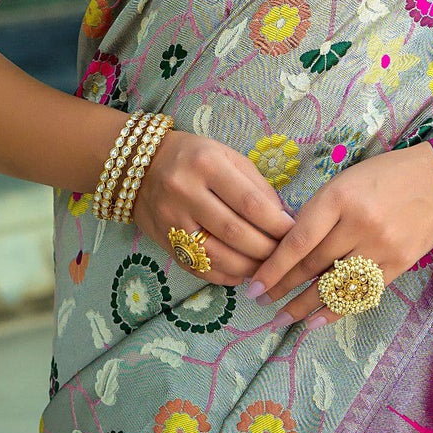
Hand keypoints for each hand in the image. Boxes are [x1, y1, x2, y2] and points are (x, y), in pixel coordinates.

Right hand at [135, 131, 293, 280]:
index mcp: (207, 165)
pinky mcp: (164, 240)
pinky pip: (197, 267)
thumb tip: (283, 220)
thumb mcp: (227, 156)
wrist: (139, 166)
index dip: (276, 224)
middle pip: (234, 233)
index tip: (294, 233)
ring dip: (247, 268)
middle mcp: (186, 192)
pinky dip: (223, 276)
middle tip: (285, 256)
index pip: (250, 203)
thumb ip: (256, 186)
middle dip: (266, 250)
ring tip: (266, 269)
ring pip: (216, 256)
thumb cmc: (194, 157)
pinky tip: (240, 274)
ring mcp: (171, 219)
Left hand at [247, 143, 432, 326]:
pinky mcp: (400, 263)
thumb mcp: (344, 183)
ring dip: (304, 306)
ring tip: (282, 320)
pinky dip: (335, 310)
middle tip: (263, 303)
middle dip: (284, 288)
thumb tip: (286, 250)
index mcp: (339, 197)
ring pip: (335, 285)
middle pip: (313, 266)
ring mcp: (381, 246)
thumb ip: (318, 214)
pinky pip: (361, 294)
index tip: (254, 286)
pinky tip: (315, 321)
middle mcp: (359, 224)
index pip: (298, 241)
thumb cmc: (383, 177)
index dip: (273, 268)